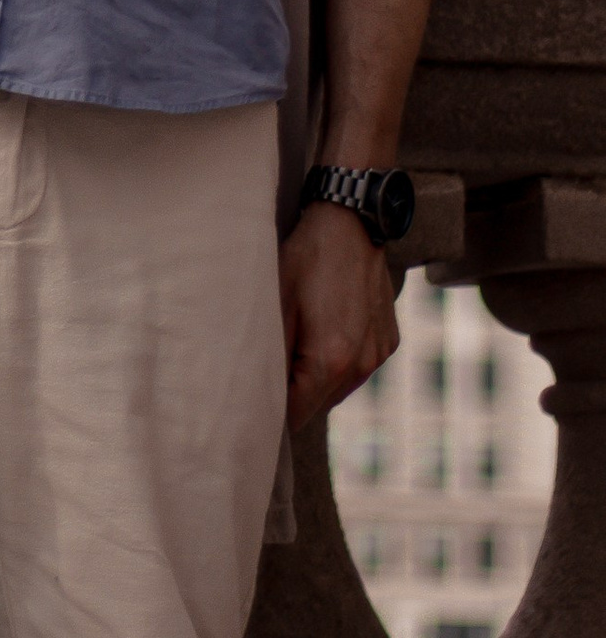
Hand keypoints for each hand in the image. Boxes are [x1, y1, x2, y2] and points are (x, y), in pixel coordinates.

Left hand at [278, 201, 401, 427]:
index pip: (296, 414)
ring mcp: (378, 355)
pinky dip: (337, 362)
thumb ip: (270, 354)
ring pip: (338, 388)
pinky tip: (321, 332)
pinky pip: (357, 367)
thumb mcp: (276, 302)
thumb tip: (257, 391)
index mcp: (330, 361)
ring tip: (293, 346)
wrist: (351, 223)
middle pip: (317, 404)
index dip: (271, 414)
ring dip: (315, 379)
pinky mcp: (388, 341)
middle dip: (292, 396)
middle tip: (263, 372)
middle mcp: (360, 366)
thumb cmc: (305, 259)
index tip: (250, 406)